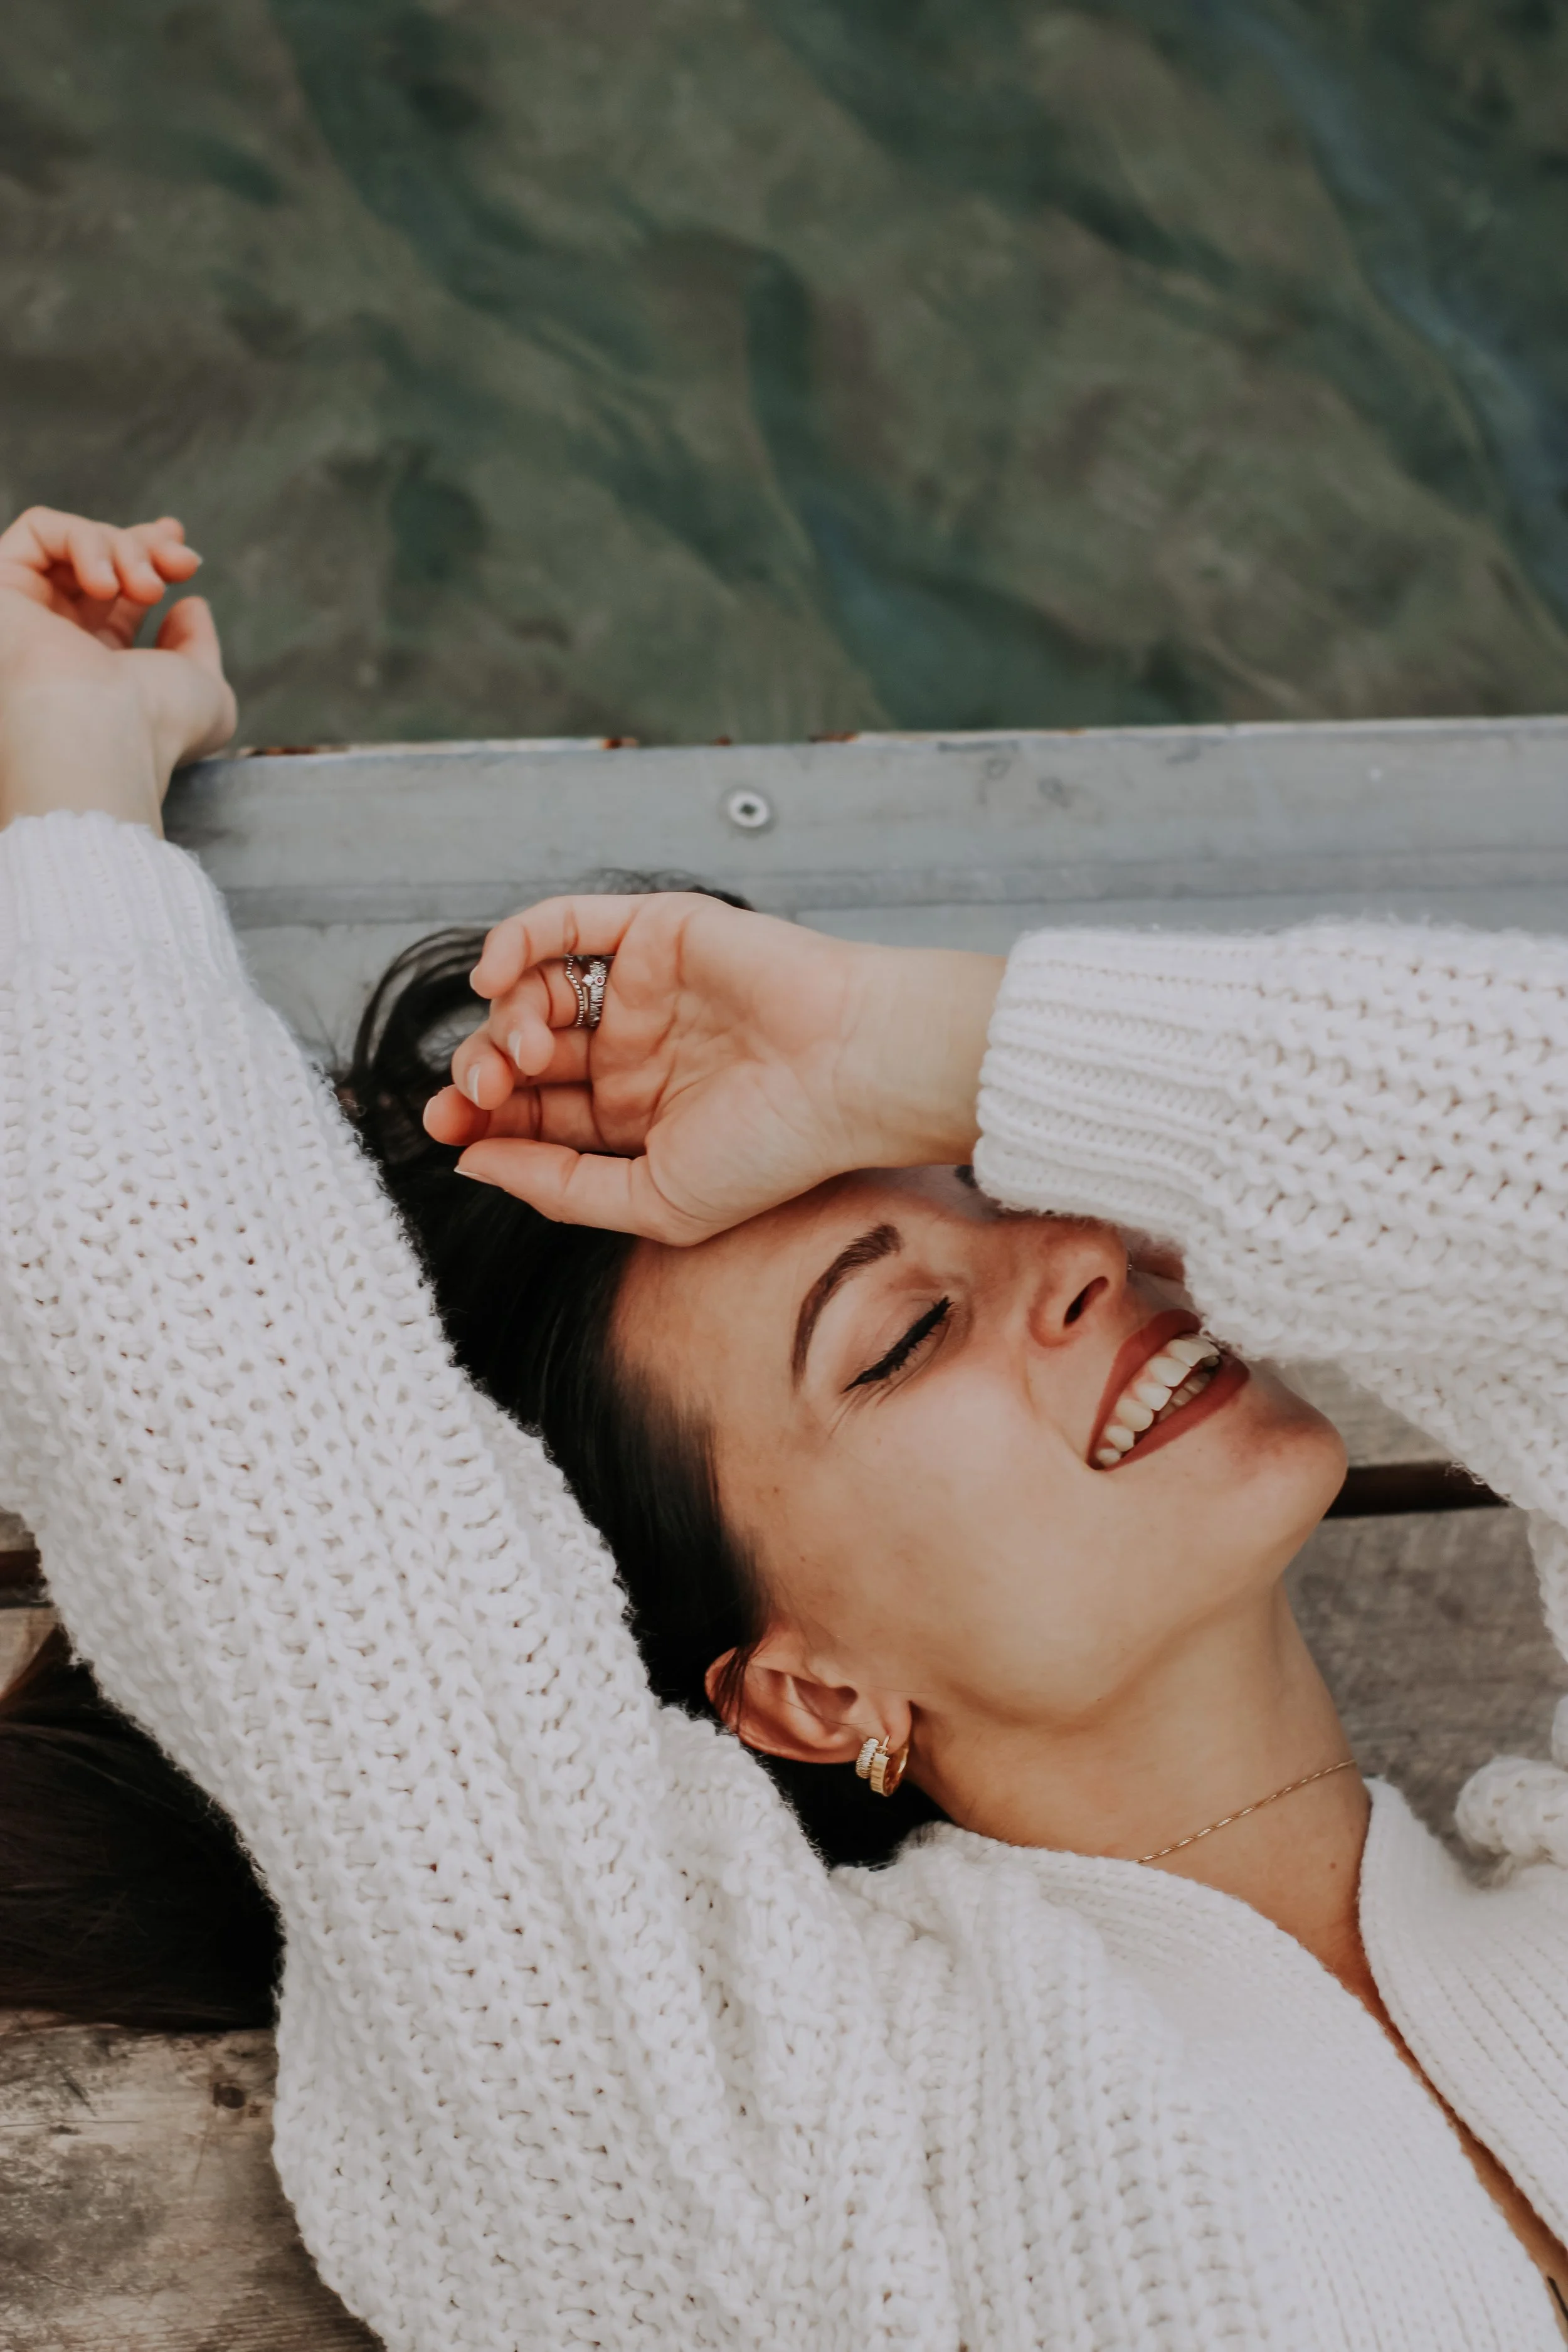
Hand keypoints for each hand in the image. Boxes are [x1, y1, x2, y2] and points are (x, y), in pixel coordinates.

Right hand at [0, 507, 236, 832]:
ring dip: (125, 550)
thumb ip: (199, 647)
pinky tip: (106, 585)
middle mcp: (59, 637)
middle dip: (148, 548)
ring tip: (147, 588)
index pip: (121, 594)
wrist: (103, 734)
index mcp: (101, 664)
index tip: (186, 559)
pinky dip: (85, 541)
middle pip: (101, 559)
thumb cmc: (158, 726)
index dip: (152, 559)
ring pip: (75, 542)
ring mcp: (27, 613)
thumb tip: (190, 605)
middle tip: (180, 567)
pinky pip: (39, 528)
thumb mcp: (206, 693)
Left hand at [424, 890, 1002, 1241]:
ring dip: (502, 1022)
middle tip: (476, 1096)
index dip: (482, 1121)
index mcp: (634, 1118)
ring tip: (518, 1054)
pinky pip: (565, 924)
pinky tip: (496, 977)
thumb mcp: (655, 1201)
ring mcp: (642, 989)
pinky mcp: (656, 931)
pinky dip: (516, 941)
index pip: (532, 1115)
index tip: (450, 1133)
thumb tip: (469, 1162)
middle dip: (482, 1076)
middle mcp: (633, 1051)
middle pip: (523, 1055)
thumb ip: (559, 1188)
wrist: (851, 1072)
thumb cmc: (775, 1147)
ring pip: (534, 993)